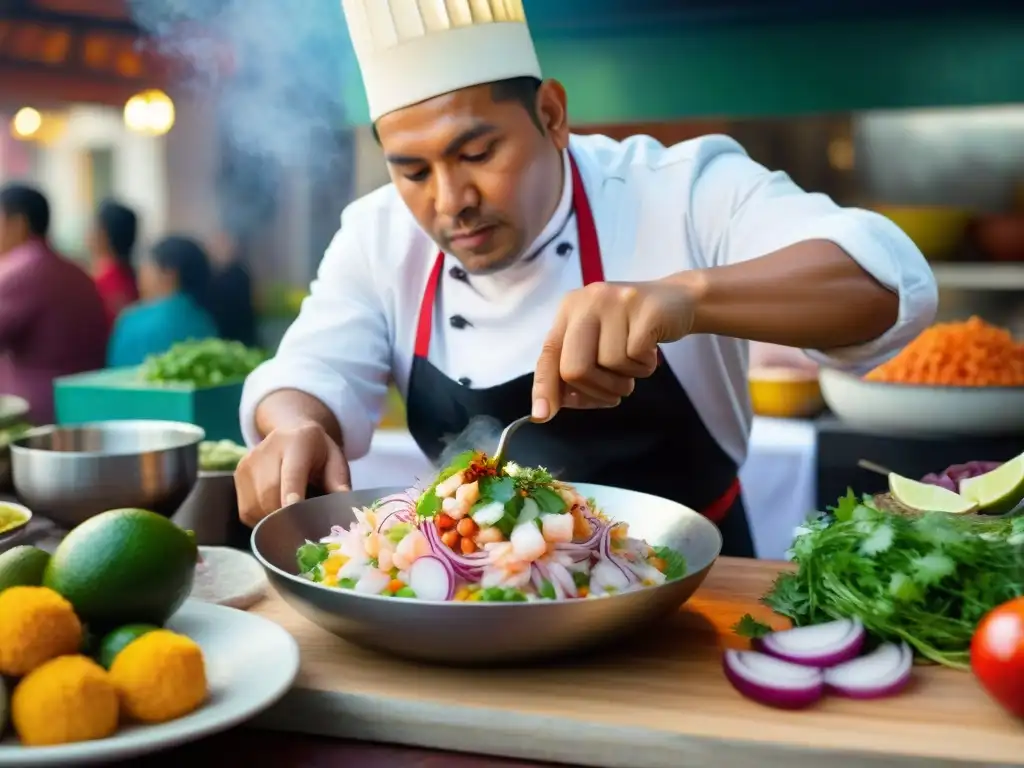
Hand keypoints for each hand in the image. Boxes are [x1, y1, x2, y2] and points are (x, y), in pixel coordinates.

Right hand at [235, 422, 350, 525]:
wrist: (291, 432)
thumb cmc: (318, 452)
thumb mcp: (335, 460)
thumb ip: (339, 482)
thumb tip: (344, 508)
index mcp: (298, 442)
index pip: (292, 472)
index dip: (291, 492)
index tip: (293, 510)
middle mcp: (267, 450)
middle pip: (270, 493)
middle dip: (285, 518)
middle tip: (302, 533)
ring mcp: (248, 463)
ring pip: (256, 506)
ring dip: (273, 522)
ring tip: (291, 522)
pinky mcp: (237, 475)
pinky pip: (247, 511)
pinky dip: (262, 521)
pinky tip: (276, 515)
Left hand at [531, 278, 696, 420]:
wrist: (679, 300)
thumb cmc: (632, 330)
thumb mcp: (599, 343)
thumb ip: (575, 368)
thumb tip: (553, 406)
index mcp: (569, 310)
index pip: (549, 355)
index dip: (544, 387)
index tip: (542, 416)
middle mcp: (587, 302)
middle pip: (575, 367)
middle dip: (596, 390)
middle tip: (617, 391)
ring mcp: (616, 302)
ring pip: (609, 364)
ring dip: (626, 378)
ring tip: (637, 364)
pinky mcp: (644, 310)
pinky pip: (635, 357)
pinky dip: (645, 367)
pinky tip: (650, 354)